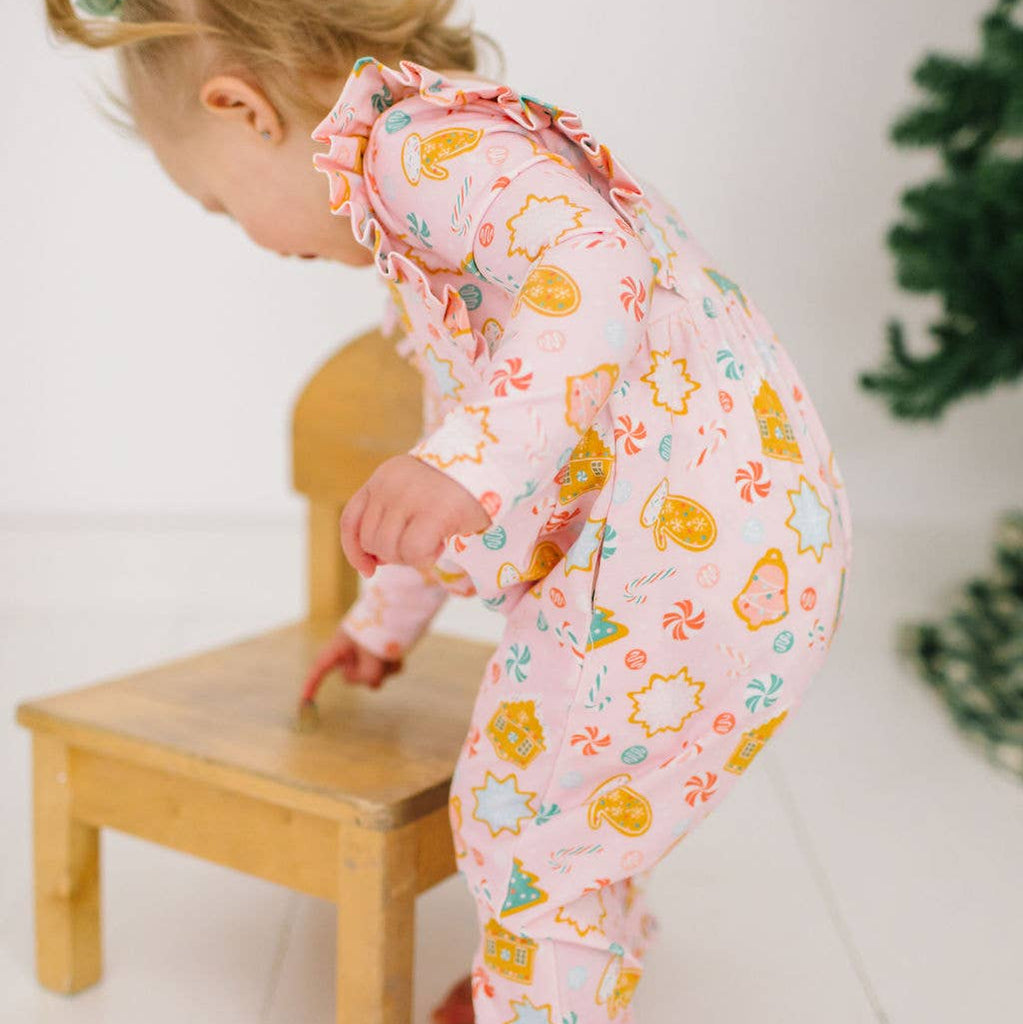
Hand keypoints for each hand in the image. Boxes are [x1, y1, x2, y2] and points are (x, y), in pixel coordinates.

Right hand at [300, 626, 402, 697]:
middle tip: (379, 658)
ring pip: (373, 676)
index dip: (311, 686)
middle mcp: (350, 650)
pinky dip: (393, 665)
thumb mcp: (371, 655)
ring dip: (385, 668)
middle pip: (352, 678)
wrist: (400, 606)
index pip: (319, 669)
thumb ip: (368, 675)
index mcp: (339, 645)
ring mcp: (366, 652)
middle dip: (367, 674)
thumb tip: (373, 683)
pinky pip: (386, 671)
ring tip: (391, 652)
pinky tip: (398, 654)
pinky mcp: (381, 653)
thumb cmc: (381, 626)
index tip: (304, 704)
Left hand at [340, 454, 491, 578]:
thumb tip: (374, 561)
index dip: (354, 551)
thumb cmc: (458, 487)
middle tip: (422, 545)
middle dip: (393, 555)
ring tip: (435, 540)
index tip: (368, 569)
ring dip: (411, 557)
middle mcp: (390, 483)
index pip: (351, 519)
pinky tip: (442, 544)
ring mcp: (409, 496)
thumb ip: (392, 518)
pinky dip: (425, 558)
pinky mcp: (434, 511)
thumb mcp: (415, 494)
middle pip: (371, 540)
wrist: (495, 463)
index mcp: (383, 476)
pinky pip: (413, 552)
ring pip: (389, 549)